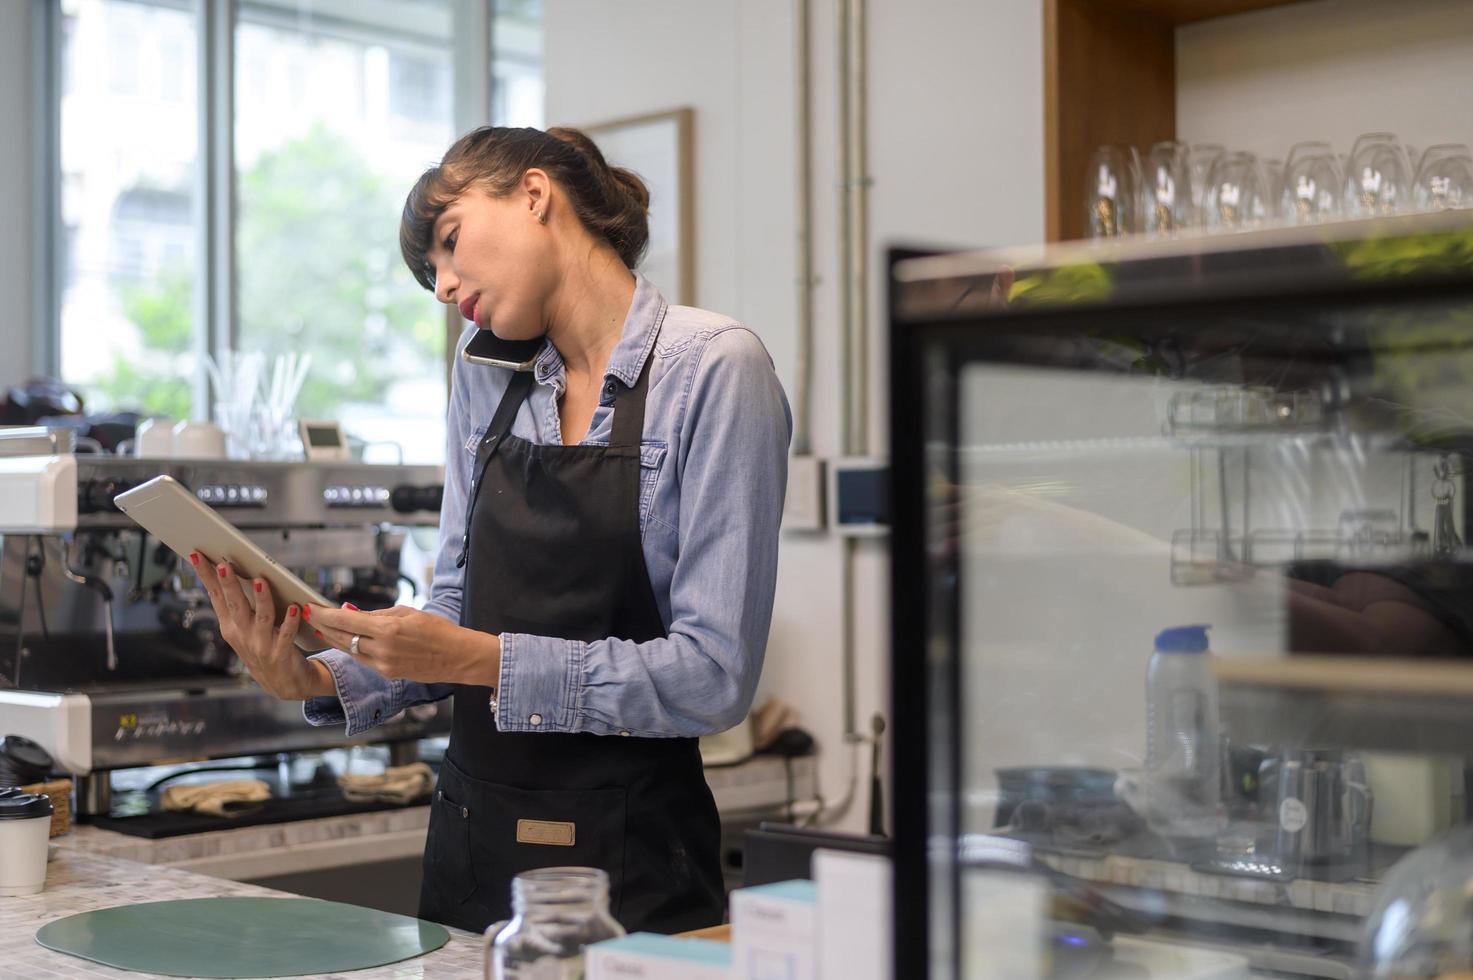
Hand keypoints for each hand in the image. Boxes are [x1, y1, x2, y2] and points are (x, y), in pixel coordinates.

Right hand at [190, 553, 334, 699]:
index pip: (216, 595)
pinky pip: (286, 634)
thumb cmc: (262, 647)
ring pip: (262, 617)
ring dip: (261, 598)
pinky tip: (295, 607)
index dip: (206, 576)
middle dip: (229, 584)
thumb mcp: (243, 627)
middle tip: (223, 564)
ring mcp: (260, 645)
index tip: (196, 554)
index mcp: (230, 625)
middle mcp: (242, 634)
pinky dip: (290, 621)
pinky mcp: (280, 653)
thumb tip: (231, 569)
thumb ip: (238, 603)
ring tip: (260, 580)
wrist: (283, 683)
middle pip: (235, 604)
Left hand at [303, 603, 500, 686]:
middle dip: (323, 625)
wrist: (457, 657)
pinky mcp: (386, 674)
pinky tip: (341, 640)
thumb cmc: (437, 629)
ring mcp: (383, 665)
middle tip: (308, 615)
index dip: (325, 613)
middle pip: (341, 636)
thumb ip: (377, 614)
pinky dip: (349, 648)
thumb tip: (351, 611)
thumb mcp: (408, 613)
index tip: (311, 606)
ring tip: (319, 627)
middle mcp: (382, 649)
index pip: (346, 620)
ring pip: (348, 650)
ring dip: (332, 638)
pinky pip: (361, 658)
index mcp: (388, 629)